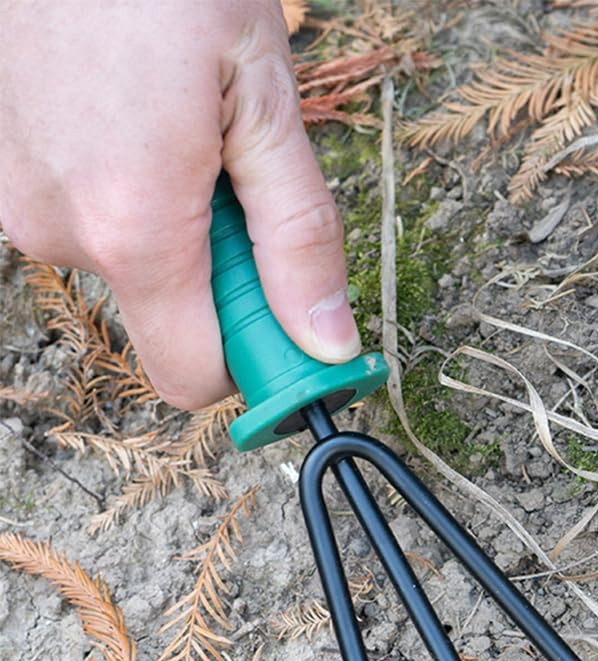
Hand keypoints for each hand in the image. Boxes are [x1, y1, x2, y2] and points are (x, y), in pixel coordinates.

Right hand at [0, 1, 360, 409]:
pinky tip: (139, 124)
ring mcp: (17, 202)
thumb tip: (327, 342)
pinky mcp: (1, 172)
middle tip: (242, 186)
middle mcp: (60, 233)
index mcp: (136, 230)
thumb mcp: (265, 107)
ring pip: (132, 267)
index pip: (196, 377)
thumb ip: (300, 239)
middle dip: (223, 278)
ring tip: (185, 133)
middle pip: (170, 319)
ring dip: (177, 228)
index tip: (294, 332)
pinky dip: (130, 197)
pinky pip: (88, 221)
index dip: (256, 365)